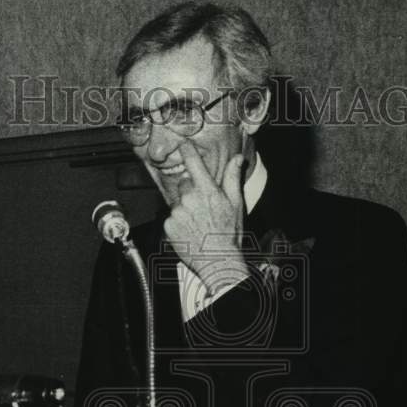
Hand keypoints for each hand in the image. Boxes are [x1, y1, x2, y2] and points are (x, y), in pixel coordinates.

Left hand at [163, 142, 249, 294]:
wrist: (218, 262)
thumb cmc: (229, 234)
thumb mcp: (236, 204)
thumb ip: (233, 178)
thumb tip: (237, 158)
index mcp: (206, 190)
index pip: (192, 161)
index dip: (187, 150)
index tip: (184, 145)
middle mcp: (189, 199)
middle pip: (184, 184)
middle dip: (191, 192)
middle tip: (203, 208)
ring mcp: (177, 212)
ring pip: (178, 203)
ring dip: (185, 209)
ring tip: (198, 223)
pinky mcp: (168, 226)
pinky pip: (171, 218)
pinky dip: (178, 223)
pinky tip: (190, 231)